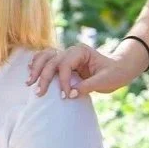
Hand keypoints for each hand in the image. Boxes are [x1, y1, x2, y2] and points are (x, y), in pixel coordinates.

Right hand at [26, 43, 144, 98]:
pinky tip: (30, 73)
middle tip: (39, 93)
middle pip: (52, 61)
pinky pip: (47, 60)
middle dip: (44, 77)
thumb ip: (88, 86)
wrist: (119, 69)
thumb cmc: (115, 73)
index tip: (65, 95)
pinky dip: (37, 65)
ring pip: (45, 57)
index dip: (63, 80)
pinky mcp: (64, 63)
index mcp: (81, 51)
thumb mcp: (105, 81)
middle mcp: (71, 51)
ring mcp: (66, 56)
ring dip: (36, 69)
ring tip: (29, 82)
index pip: (65, 65)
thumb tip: (69, 94)